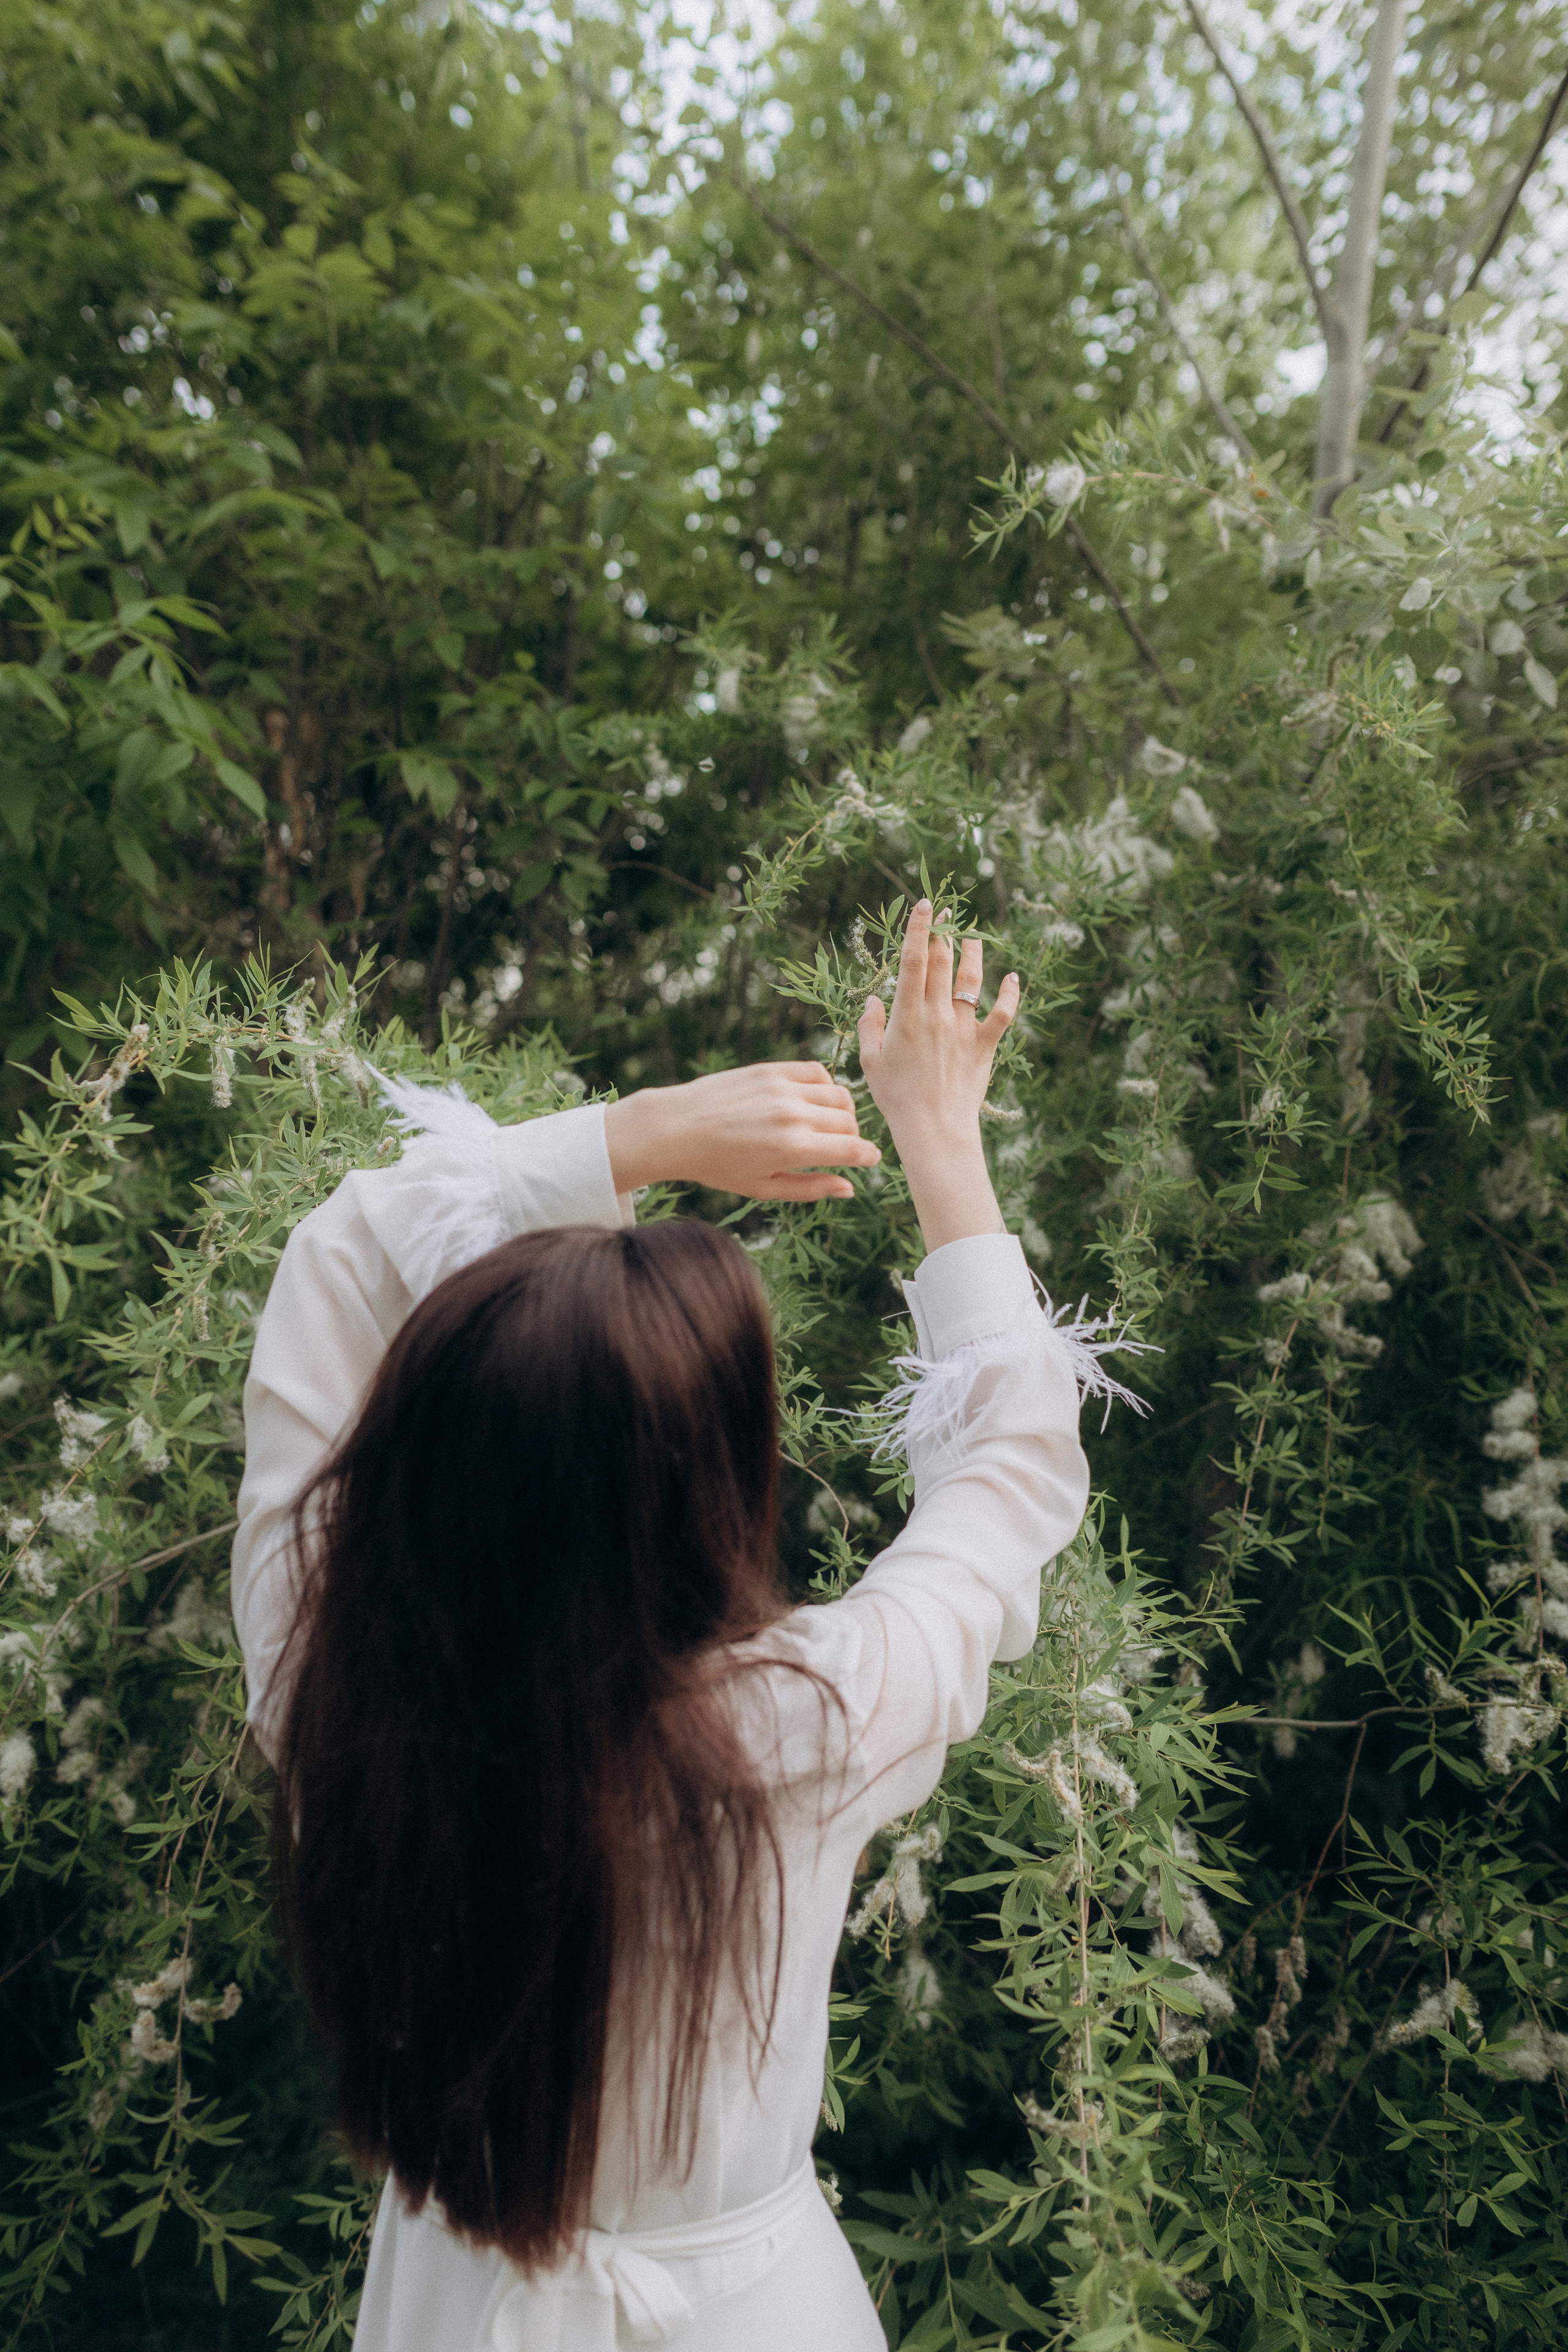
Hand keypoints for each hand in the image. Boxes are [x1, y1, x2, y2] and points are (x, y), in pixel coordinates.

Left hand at [603, 1063, 880, 1201]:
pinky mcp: (772, 1070)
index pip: (854, 1149)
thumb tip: (849, 1188)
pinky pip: (818, 1072)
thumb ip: (810, 1189)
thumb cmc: (717, 1166)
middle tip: (837, 1147)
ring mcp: (783, 1088)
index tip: (869, 1159)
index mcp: (794, 1149)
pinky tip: (811, 1101)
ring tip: (825, 1125)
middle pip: (850, 1122)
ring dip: (842, 1112)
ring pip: (840, 1095)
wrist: (676, 1128)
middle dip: (852, 1137)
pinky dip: (824, 1086)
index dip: (869, 1156)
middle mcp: (794, 1115)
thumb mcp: (763, 1188)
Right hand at [856, 901, 1018, 1249]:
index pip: (912, 961)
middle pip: (942, 963)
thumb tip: (874, 1000)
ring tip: (973, 936)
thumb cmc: (896, 1099)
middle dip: (943, 933)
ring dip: (973, 953)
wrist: (933, 1130)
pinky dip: (1010, 993)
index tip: (923, 905)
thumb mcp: (871, 1062)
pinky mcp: (985, 1046)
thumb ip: (870, 1027)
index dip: (917, 929)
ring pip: (972, 980)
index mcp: (906, 1016)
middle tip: (945, 913)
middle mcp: (938, 1015)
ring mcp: (964, 1029)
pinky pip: (1002, 1013)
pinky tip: (1012, 978)